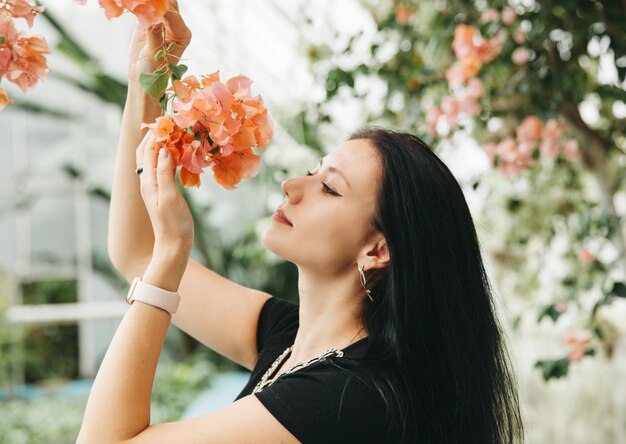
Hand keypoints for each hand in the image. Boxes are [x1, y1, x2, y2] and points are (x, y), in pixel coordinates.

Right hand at [127, 0, 191, 87]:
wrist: (142, 79)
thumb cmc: (153, 73)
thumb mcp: (154, 55)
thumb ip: (155, 35)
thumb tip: (155, 16)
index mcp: (182, 34)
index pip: (173, 14)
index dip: (160, 7)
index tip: (148, 5)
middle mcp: (175, 26)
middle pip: (168, 3)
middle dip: (156, 0)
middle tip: (142, 1)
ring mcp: (162, 22)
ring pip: (156, 2)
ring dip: (147, 1)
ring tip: (135, 1)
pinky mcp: (149, 20)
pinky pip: (144, 7)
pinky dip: (138, 3)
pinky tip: (129, 3)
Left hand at [136, 131, 193, 258]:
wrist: (174, 246)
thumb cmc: (173, 223)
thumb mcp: (169, 196)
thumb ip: (164, 173)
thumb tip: (164, 149)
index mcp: (147, 181)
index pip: (147, 150)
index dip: (156, 134)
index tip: (168, 120)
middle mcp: (148, 181)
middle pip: (147, 152)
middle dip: (157, 137)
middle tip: (172, 124)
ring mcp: (156, 187)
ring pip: (156, 159)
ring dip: (165, 146)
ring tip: (178, 135)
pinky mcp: (164, 192)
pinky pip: (165, 169)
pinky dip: (172, 158)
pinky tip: (182, 155)